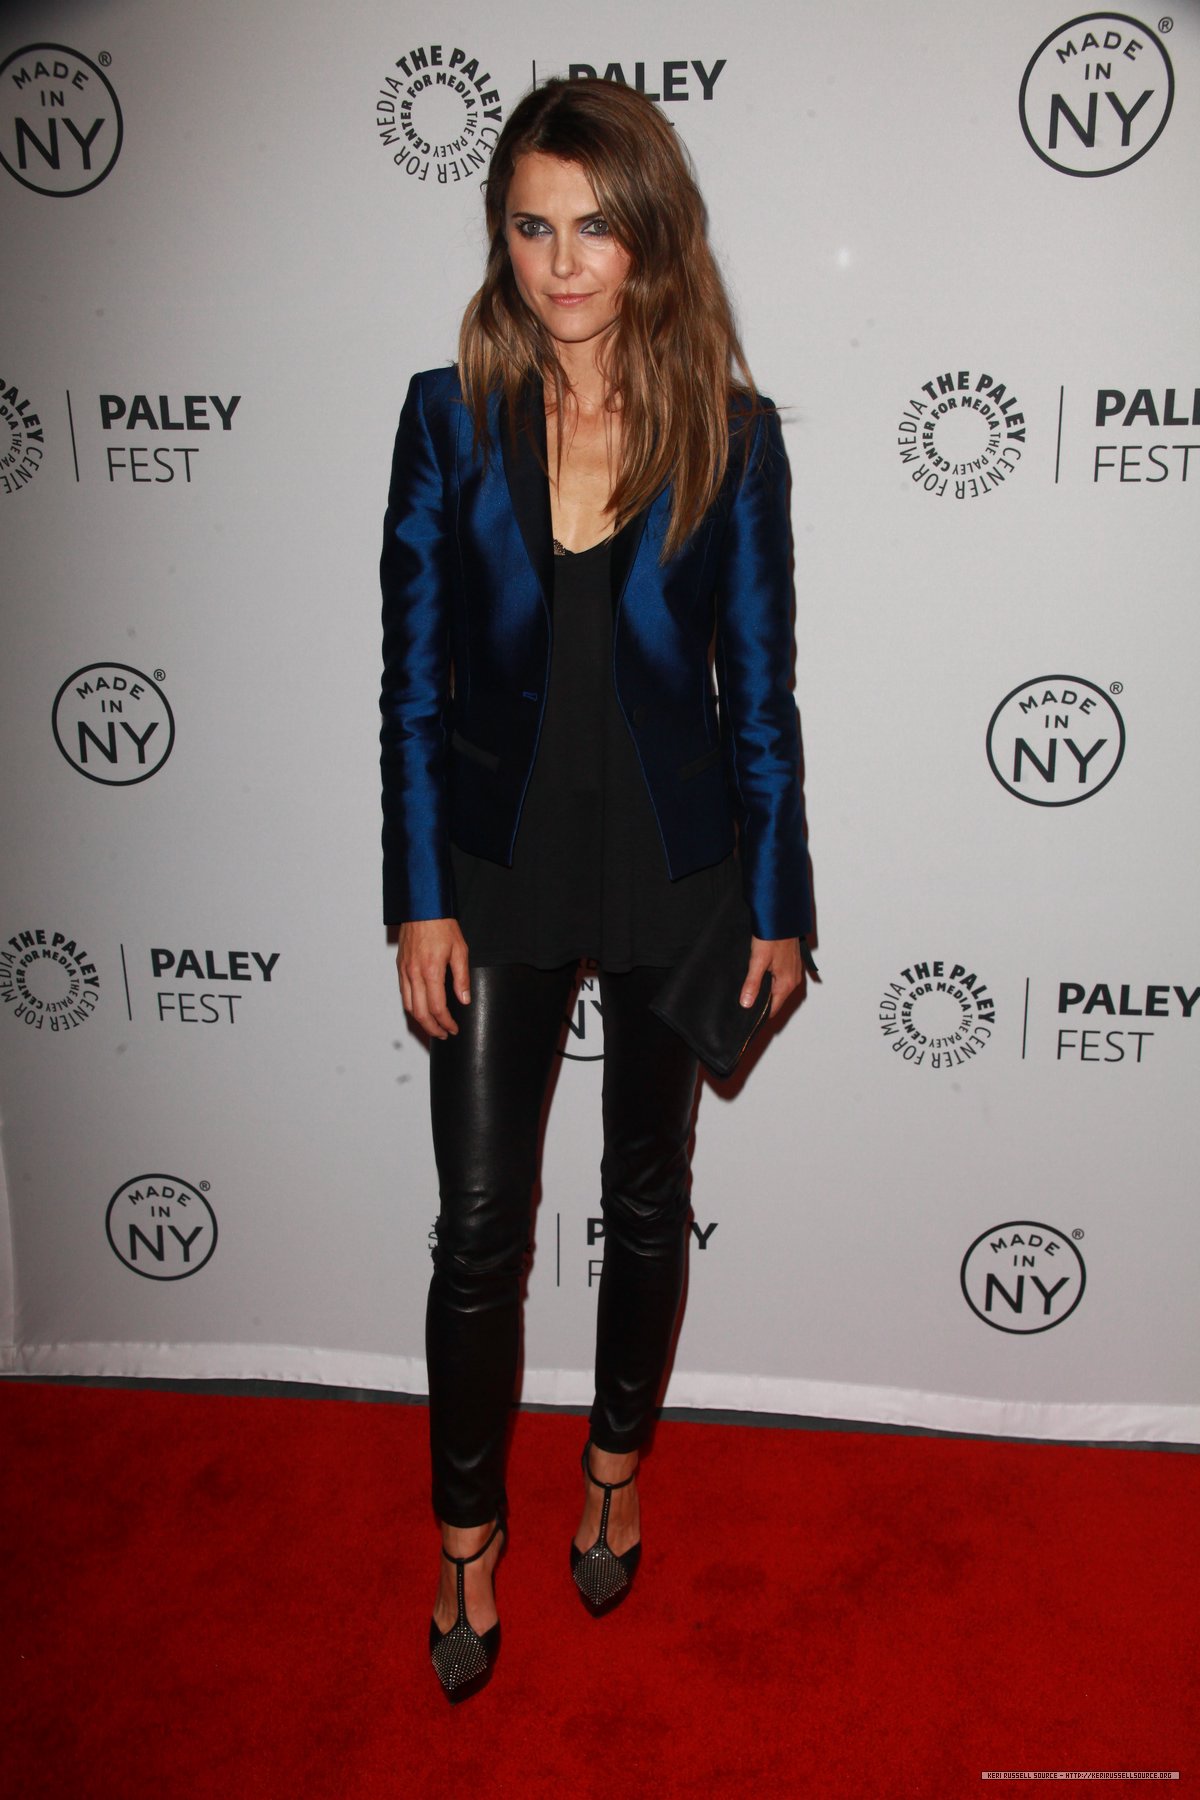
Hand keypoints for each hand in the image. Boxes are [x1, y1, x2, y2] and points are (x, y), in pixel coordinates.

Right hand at [397, 918, 469, 1038]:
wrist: (422, 907)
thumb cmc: (442, 925)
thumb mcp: (460, 950)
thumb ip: (461, 977)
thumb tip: (464, 999)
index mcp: (431, 971)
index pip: (437, 1007)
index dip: (446, 1023)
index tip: (453, 1028)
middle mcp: (414, 973)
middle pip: (420, 1012)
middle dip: (432, 1028)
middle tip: (443, 1034)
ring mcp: (405, 970)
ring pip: (408, 1005)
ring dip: (420, 1020)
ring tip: (433, 1026)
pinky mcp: (400, 966)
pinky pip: (403, 993)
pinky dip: (411, 1006)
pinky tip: (421, 1008)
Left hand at [741, 936, 805, 1019]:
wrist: (782, 917)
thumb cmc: (772, 936)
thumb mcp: (758, 961)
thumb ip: (752, 984)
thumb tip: (746, 1004)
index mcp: (786, 983)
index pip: (772, 1010)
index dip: (759, 1015)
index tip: (746, 1017)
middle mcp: (793, 980)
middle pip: (775, 1000)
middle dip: (761, 1003)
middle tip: (743, 1002)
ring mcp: (793, 972)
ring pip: (777, 990)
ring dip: (765, 991)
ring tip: (749, 989)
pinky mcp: (791, 964)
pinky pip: (780, 980)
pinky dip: (770, 981)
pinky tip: (759, 975)